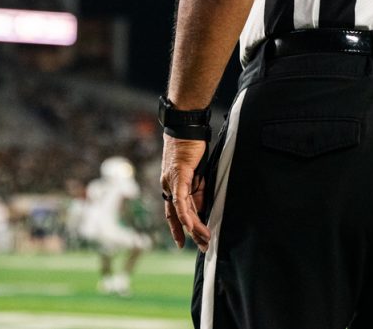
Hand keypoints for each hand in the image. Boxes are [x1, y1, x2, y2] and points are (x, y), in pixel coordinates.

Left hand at [160, 135, 209, 250]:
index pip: (173, 211)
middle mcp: (168, 185)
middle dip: (190, 233)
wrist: (185, 126)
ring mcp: (171, 181)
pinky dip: (186, 214)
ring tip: (205, 239)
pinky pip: (181, 199)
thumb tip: (201, 208)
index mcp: (171, 185)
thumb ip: (197, 190)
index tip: (182, 243)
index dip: (177, 228)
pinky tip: (191, 226)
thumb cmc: (191, 146)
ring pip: (181, 210)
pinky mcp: (178, 176)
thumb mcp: (197, 173)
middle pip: (178, 214)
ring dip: (193, 227)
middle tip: (203, 246)